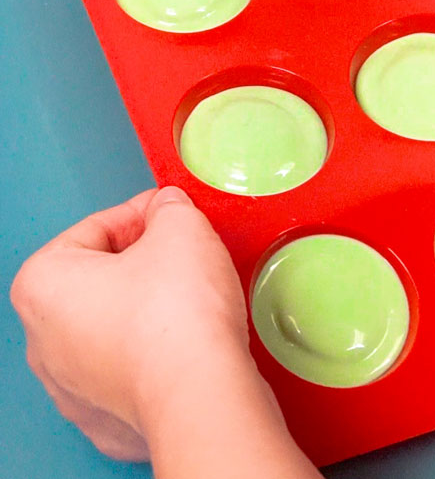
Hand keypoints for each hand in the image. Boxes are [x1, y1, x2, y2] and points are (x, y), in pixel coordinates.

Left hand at [10, 187, 248, 460]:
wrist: (201, 395)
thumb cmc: (177, 312)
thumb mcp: (180, 226)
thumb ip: (170, 206)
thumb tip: (170, 209)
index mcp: (43, 285)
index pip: (98, 228)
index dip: (143, 213)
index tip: (172, 213)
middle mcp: (44, 341)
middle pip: (102, 278)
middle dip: (145, 260)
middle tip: (185, 252)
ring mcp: (73, 386)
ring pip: (115, 324)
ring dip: (149, 306)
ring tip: (191, 298)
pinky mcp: (107, 418)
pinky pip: (131, 366)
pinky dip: (155, 350)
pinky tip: (184, 342)